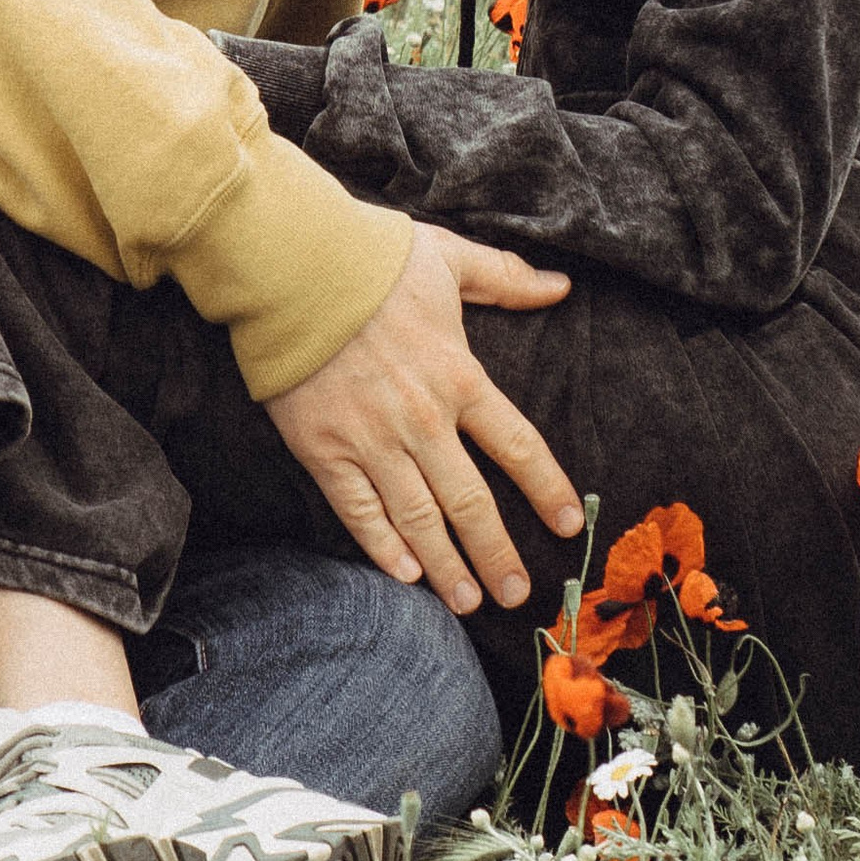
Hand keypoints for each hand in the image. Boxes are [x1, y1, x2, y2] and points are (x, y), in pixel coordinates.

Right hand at [263, 226, 583, 615]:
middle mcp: (424, 420)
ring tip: (467, 601)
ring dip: (446, 566)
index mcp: (460, 376)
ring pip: (419, 519)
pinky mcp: (325, 450)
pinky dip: (383, 545)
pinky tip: (404, 573)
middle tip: (516, 594)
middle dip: (498, 554)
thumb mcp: (449, 258)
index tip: (568, 525)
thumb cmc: (372, 258)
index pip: (518, 447)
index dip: (547, 490)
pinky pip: (359, 510)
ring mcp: (372, 440)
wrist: (291, 266)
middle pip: (472, 503)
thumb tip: (560, 285)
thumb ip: (506, 278)